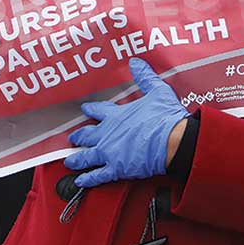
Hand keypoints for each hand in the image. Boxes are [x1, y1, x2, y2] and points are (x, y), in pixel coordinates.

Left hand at [65, 57, 189, 187]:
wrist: (174, 140)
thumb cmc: (165, 117)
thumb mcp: (157, 91)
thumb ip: (145, 77)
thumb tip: (136, 62)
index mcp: (117, 116)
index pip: (99, 110)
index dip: (91, 109)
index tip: (85, 109)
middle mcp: (108, 134)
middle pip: (88, 135)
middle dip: (79, 137)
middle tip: (73, 138)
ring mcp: (110, 152)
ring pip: (87, 156)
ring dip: (77, 159)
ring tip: (69, 161)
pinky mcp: (117, 168)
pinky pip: (97, 175)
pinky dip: (87, 179)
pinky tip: (80, 182)